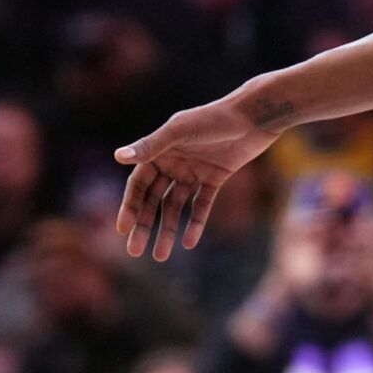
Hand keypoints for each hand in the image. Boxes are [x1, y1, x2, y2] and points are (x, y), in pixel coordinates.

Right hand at [115, 94, 284, 261]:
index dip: (130, 207)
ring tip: (160, 255)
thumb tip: (118, 156)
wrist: (253, 117)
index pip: (139, 184)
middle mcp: (173, 162)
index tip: (123, 229)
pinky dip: (196, 223)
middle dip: (145, 225)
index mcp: (159, 151)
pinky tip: (189, 243)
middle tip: (135, 251)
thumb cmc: (213, 119)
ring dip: (168, 230)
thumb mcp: (179, 132)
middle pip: (154, 200)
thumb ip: (151, 146)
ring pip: (176, 206)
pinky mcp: (215, 178)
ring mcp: (194, 171)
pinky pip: (202, 205)